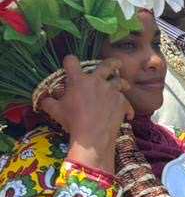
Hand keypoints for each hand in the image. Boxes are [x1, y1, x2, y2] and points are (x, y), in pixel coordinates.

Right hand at [39, 56, 133, 173]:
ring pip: (120, 82)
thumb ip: (48, 102)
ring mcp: (111, 91)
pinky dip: (127, 108)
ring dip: (122, 83)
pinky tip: (128, 115)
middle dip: (112, 63)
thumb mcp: (55, 111)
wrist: (92, 135)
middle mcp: (97, 81)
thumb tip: (43, 99)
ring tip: (124, 85)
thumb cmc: (72, 121)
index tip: (70, 64)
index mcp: (78, 80)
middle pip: (107, 65)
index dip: (70, 61)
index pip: (72, 61)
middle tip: (116, 64)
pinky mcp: (121, 102)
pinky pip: (127, 102)